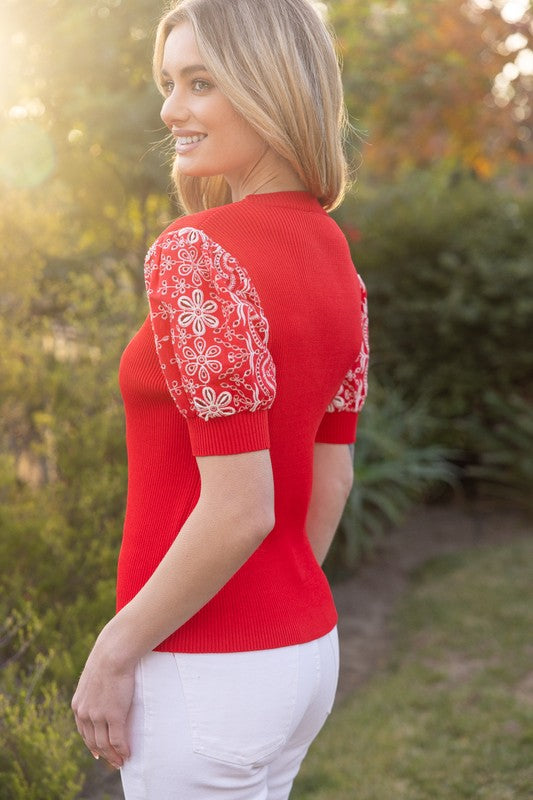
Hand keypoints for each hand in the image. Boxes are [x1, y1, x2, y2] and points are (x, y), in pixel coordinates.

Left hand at [71, 637, 135, 768]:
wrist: (113, 653)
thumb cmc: (107, 659)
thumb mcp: (93, 677)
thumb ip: (93, 690)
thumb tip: (101, 690)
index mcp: (78, 705)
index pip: (83, 732)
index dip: (91, 744)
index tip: (98, 752)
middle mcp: (85, 714)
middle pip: (93, 742)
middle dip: (103, 754)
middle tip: (112, 761)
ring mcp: (99, 716)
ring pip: (105, 744)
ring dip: (113, 756)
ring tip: (121, 761)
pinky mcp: (114, 716)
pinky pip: (118, 740)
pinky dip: (123, 750)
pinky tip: (128, 754)